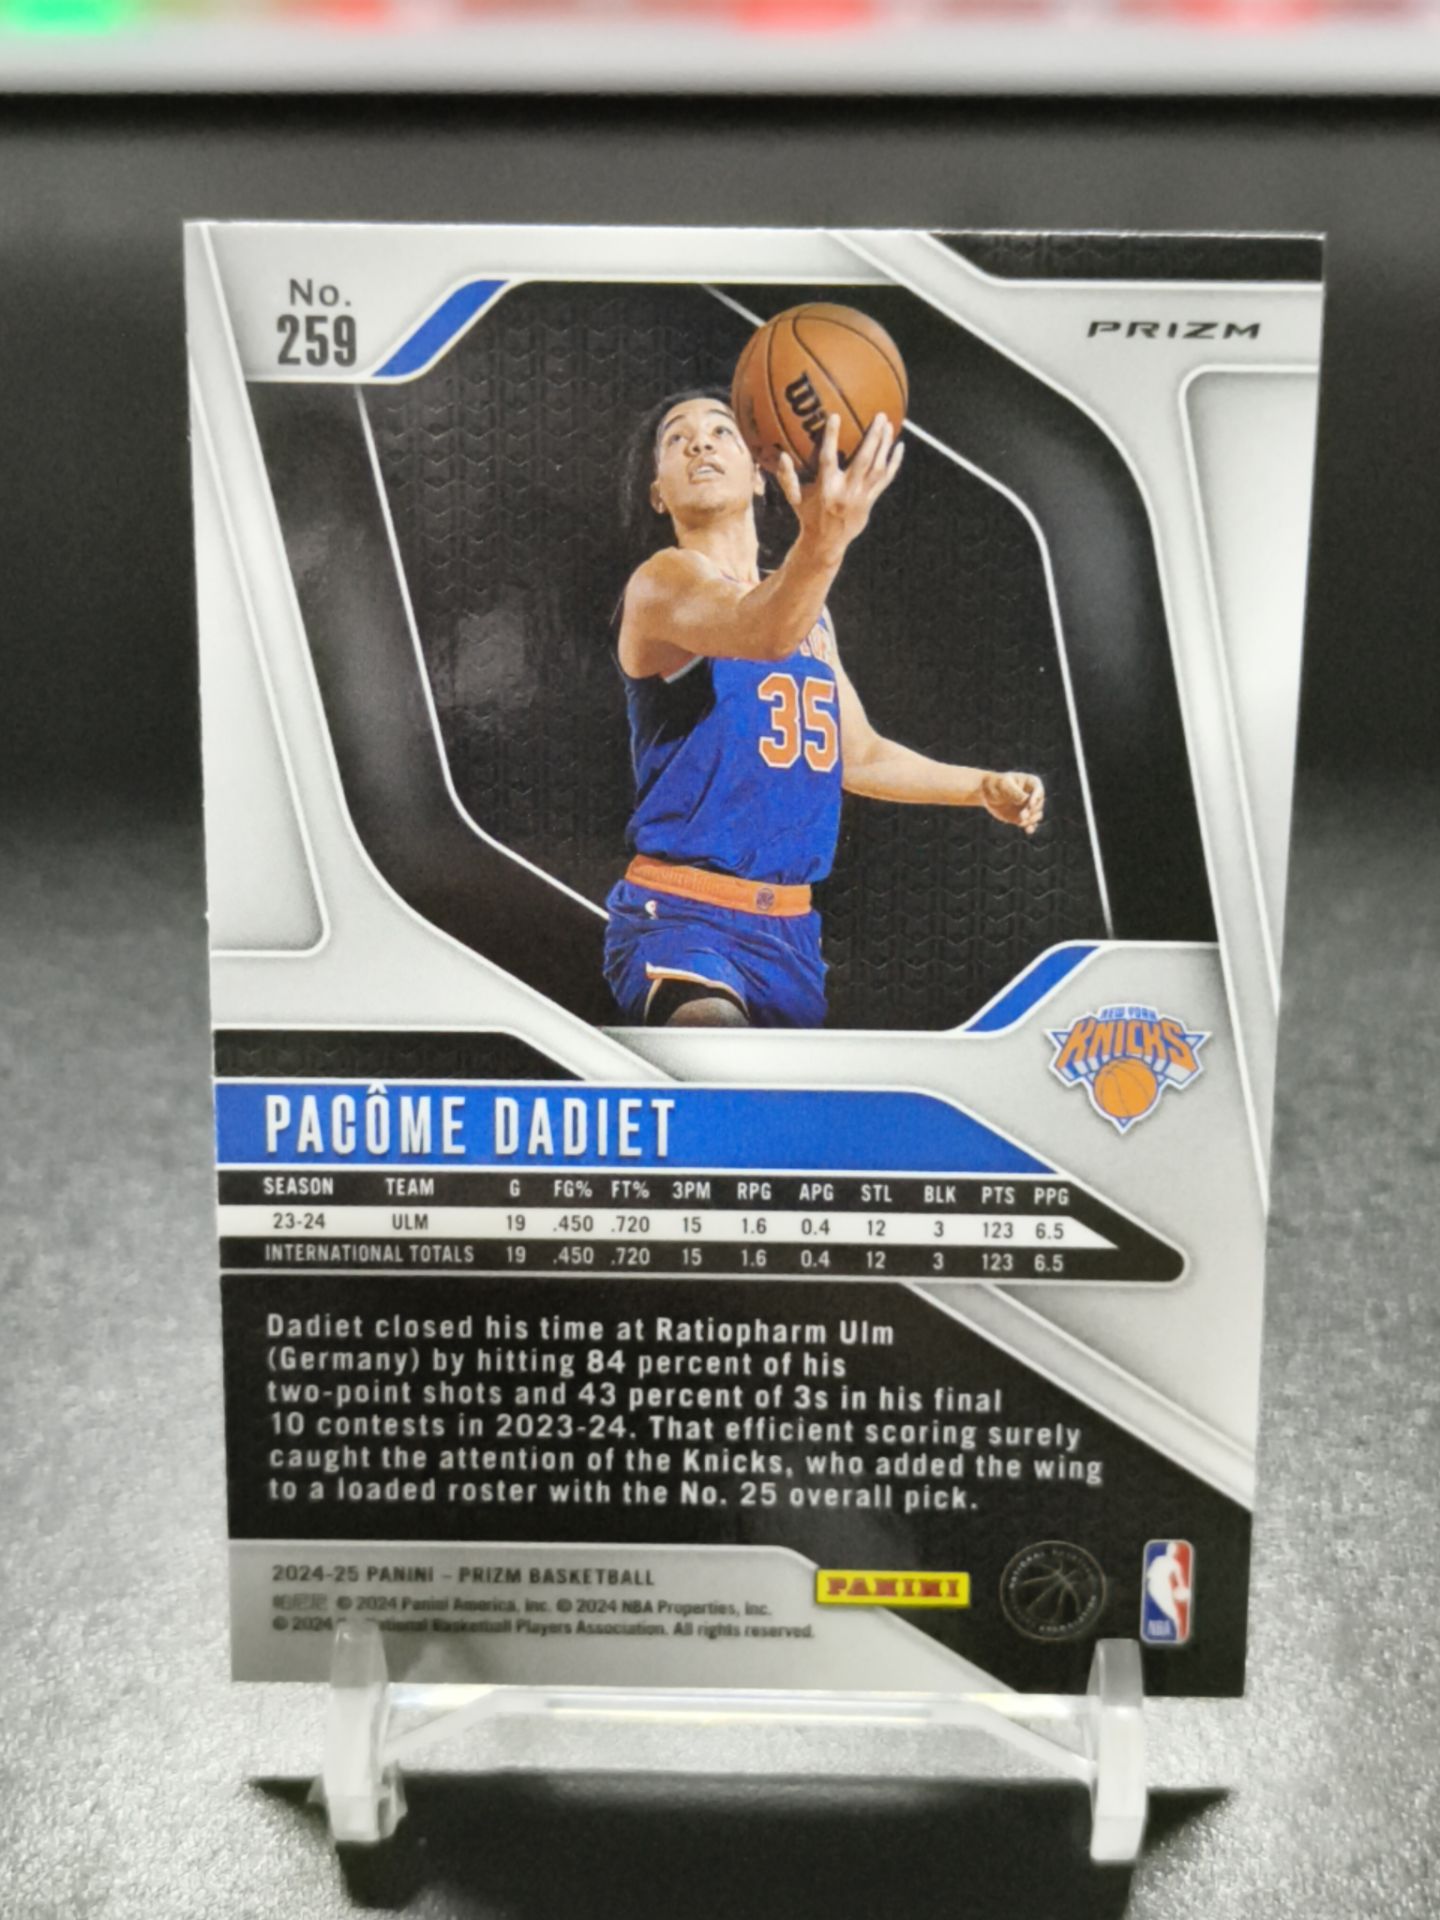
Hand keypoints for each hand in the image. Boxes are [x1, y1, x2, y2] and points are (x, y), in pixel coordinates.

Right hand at [776, 412, 903, 559]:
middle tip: (880, 415)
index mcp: (825, 488)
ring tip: (890, 425)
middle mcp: (845, 492)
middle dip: (873, 437)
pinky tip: (899, 446)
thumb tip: (781, 455)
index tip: (835, 416)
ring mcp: (860, 497)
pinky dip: (894, 463)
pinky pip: (886, 480)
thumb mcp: (794, 498)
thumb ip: (787, 477)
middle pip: (863, 461)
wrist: (826, 543)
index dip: (831, 438)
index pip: (828, 459)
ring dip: (885, 446)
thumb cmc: (808, 515)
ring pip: (878, 468)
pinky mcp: (870, 501)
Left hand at [981, 771, 1044, 834]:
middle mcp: (1033, 795)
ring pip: (1037, 815)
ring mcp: (1029, 807)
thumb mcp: (1004, 786)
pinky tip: (1028, 830)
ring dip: (1031, 820)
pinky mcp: (1024, 817)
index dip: (1036, 798)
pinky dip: (1030, 827)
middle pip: (1038, 805)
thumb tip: (1026, 801)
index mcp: (1031, 783)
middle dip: (1032, 811)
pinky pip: (1031, 823)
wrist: (988, 794)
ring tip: (1021, 823)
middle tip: (1022, 816)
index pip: (1039, 791)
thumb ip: (1016, 793)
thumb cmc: (996, 785)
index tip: (1030, 805)